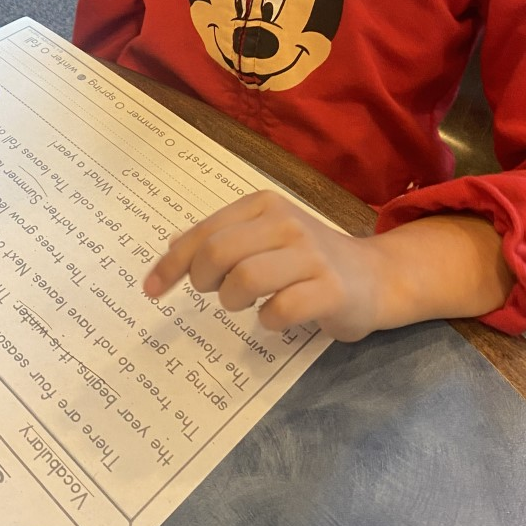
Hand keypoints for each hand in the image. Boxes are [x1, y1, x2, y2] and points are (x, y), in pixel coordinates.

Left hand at [143, 192, 512, 339]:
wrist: (375, 276)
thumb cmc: (308, 259)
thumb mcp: (263, 236)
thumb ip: (221, 238)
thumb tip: (170, 249)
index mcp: (264, 205)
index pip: (204, 232)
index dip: (171, 264)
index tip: (151, 289)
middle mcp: (286, 222)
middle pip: (219, 254)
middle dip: (202, 281)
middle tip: (211, 294)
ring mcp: (311, 255)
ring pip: (246, 279)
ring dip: (234, 300)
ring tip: (243, 304)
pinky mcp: (331, 290)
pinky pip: (281, 309)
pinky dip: (268, 320)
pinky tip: (274, 318)